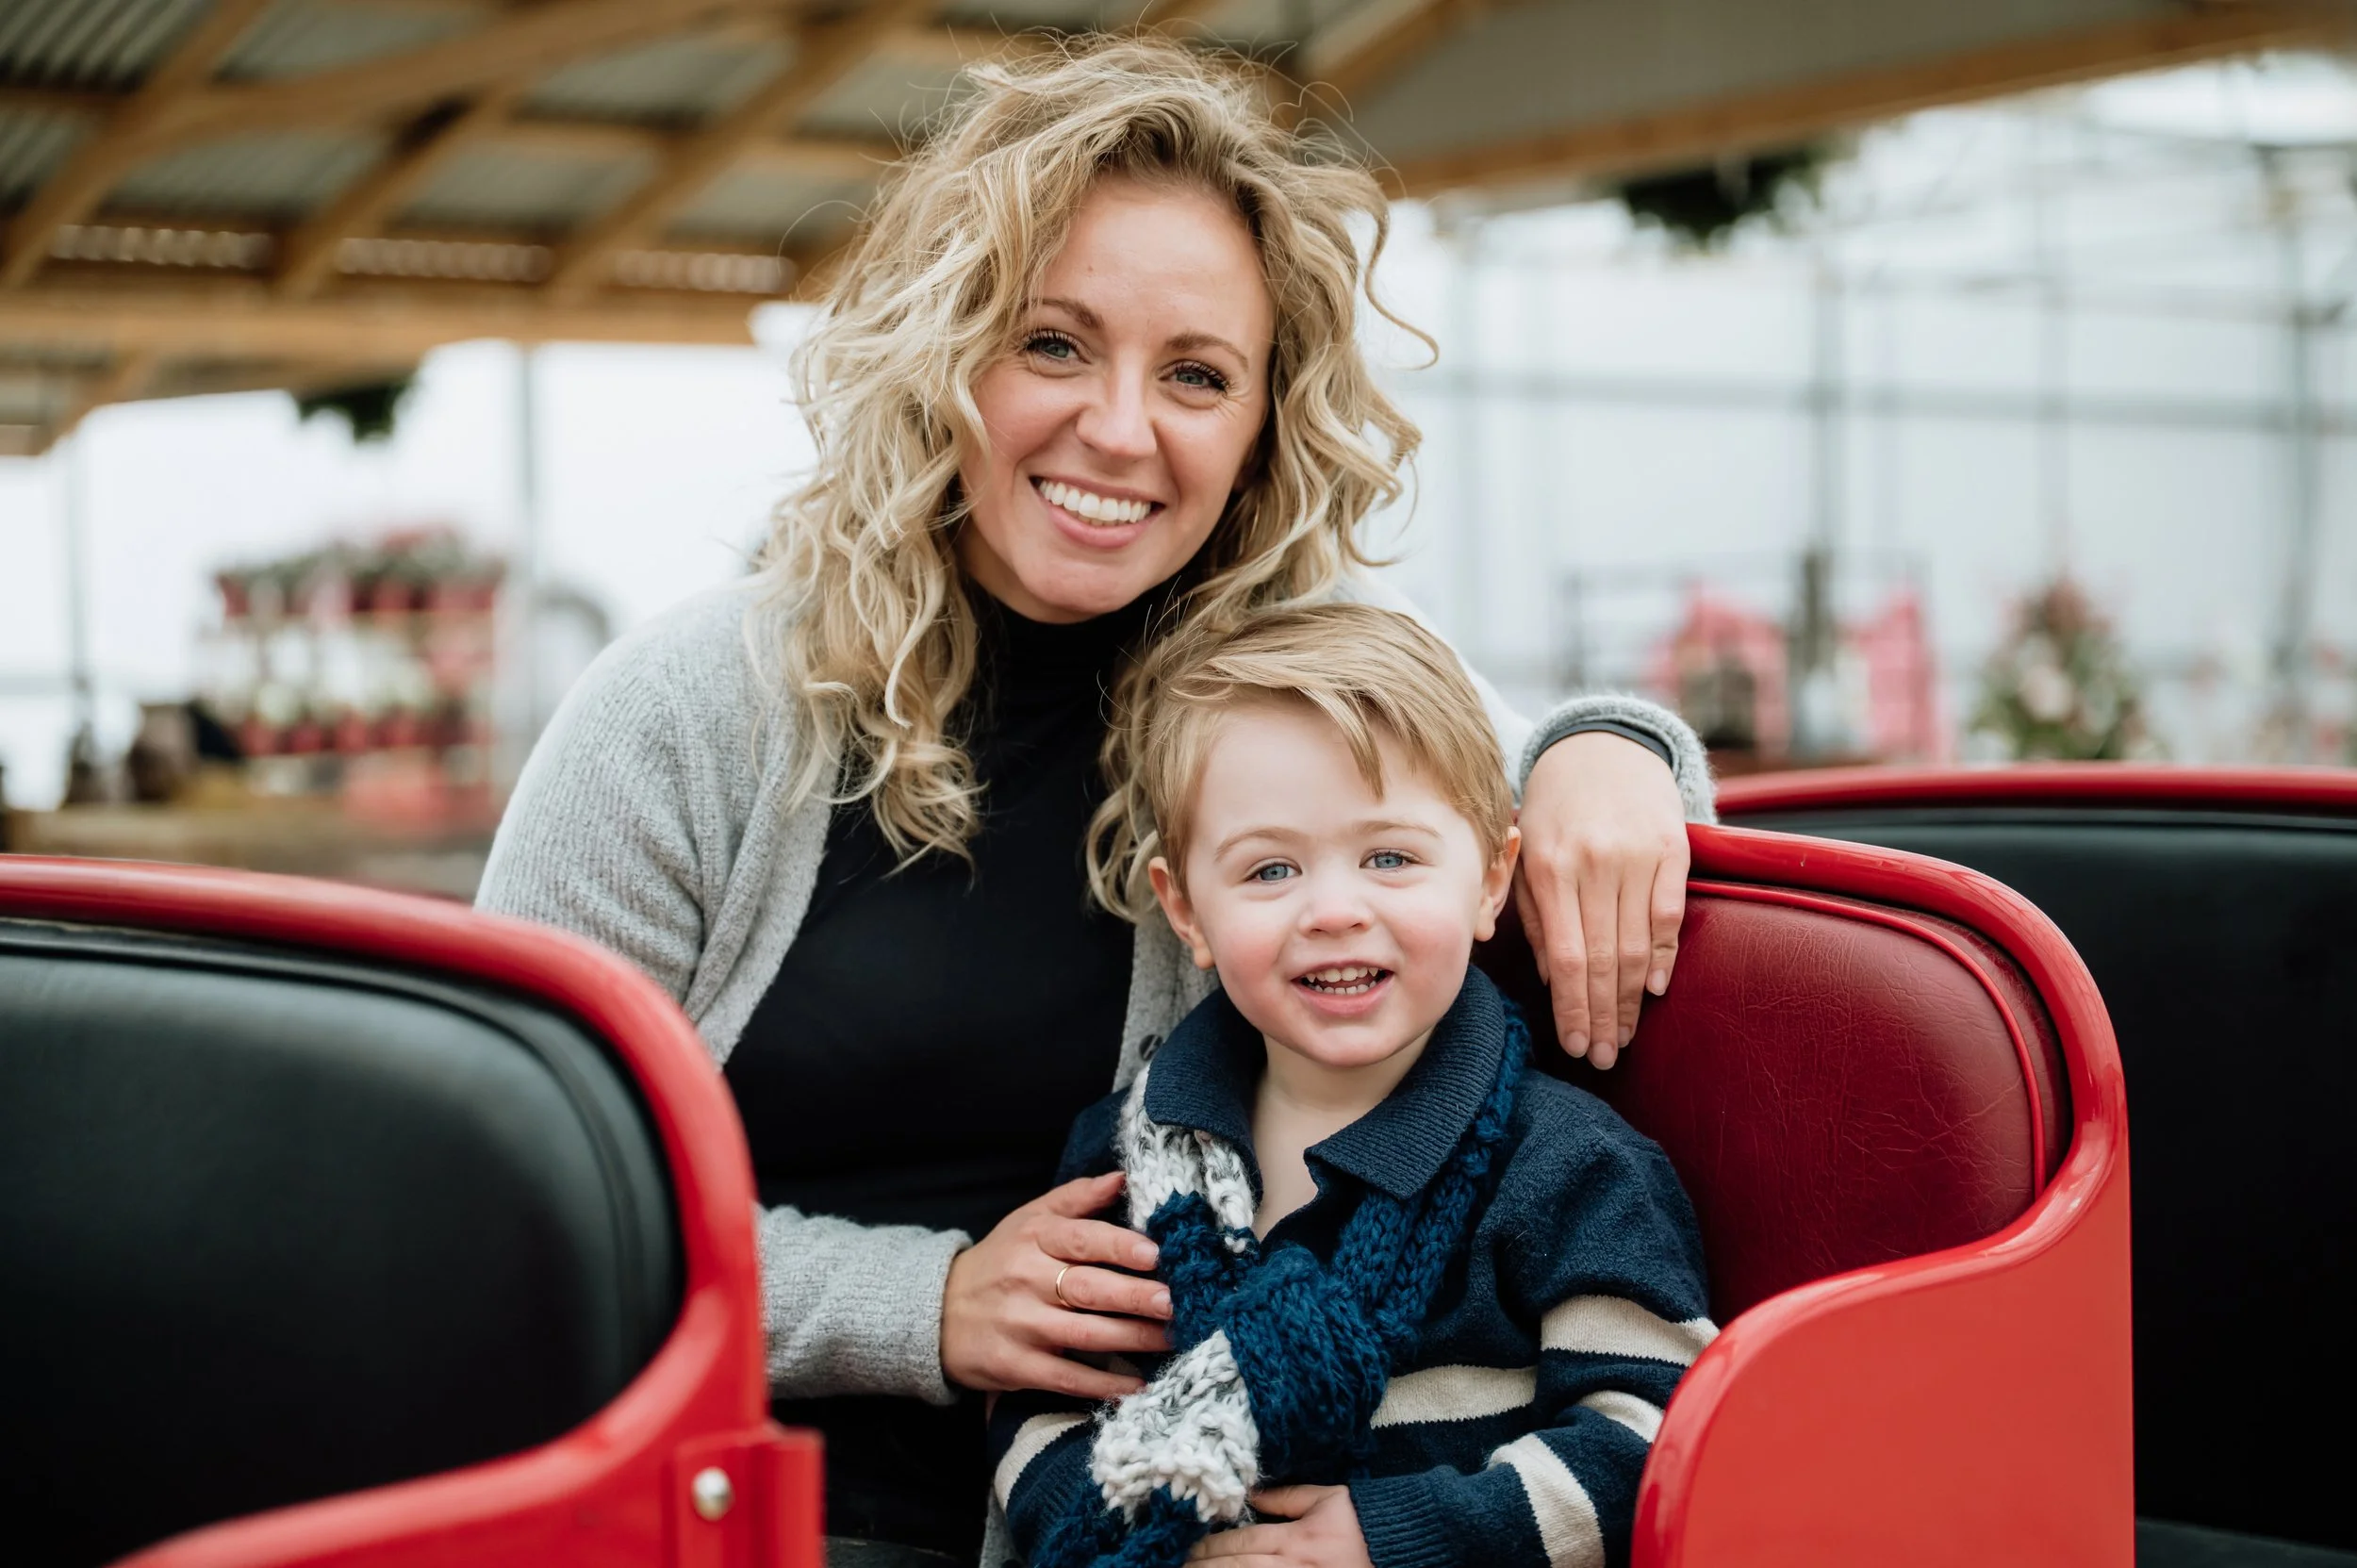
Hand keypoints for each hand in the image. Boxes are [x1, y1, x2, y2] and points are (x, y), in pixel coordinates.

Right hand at [941, 1171, 1172, 1399]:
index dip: (1119, 1246)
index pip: (1081, 1239)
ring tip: (1171, 1338)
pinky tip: (1137, 1385)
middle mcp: (1027, 1280)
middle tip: (1176, 1301)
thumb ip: (1077, 1198)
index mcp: (1034, 1238)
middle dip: (1136, 1296)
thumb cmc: (1000, 1261)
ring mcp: (1021, 1326)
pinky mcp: (1016, 1366)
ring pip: (1085, 1334)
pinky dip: (1102, 1385)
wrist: (939, 1312)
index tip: (1156, 1254)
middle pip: (1089, 1288)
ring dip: (1132, 1338)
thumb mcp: (1029, 1219)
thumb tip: (1123, 1177)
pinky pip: (1066, 1377)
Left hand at [1187, 1486, 1371, 1567]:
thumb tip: (1251, 1492)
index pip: (1240, 1542)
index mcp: (1295, 1539)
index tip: (1189, 1545)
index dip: (1210, 1546)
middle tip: (1179, 1564)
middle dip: (1204, 1567)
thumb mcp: (1326, 1499)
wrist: (1397, 1549)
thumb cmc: (1362, 1522)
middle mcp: (1292, 1566)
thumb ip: (1286, 1496)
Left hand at [1515, 729, 1689, 1067]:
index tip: (1576, 1045)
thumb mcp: (1524, 852)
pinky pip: (1669, 915)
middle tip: (1604, 1058)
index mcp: (1549, 868)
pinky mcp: (1672, 848)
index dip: (1572, 1008)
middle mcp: (1593, 864)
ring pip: (1637, 946)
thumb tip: (1544, 977)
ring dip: (1631, 1000)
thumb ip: (1528, 911)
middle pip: (1602, 960)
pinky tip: (1654, 989)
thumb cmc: (1554, 808)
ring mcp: (1636, 856)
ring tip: (1626, 1036)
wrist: (1601, 746)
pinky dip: (1665, 956)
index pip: (1564, 957)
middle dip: (1603, 1016)